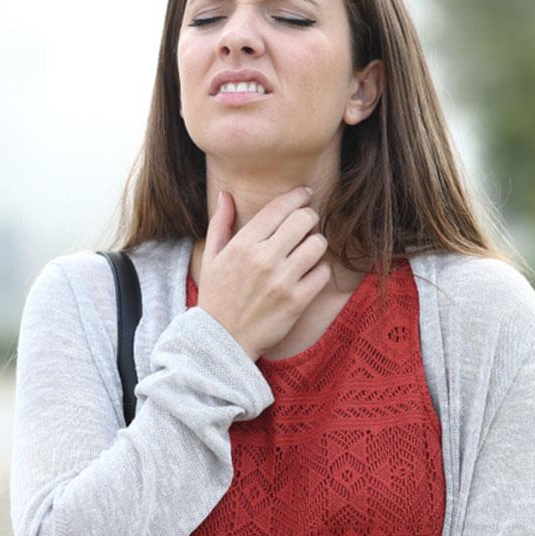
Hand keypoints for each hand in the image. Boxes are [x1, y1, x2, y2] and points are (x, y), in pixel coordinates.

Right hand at [196, 186, 330, 360]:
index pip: (279, 207)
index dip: (297, 195)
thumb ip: (220, 223)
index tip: (305, 193)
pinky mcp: (297, 301)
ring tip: (307, 249)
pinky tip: (309, 273)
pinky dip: (320, 270)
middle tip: (307, 223)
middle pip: (304, 220)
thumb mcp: (211, 257)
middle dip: (309, 217)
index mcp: (243, 244)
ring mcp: (283, 281)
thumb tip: (225, 193)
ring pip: (318, 244)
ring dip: (316, 243)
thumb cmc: (216, 296)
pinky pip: (323, 273)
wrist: (221, 342)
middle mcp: (264, 259)